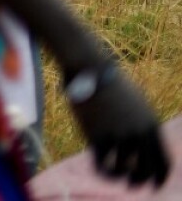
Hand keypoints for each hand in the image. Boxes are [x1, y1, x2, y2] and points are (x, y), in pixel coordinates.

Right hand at [70, 67, 170, 187]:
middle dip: (140, 180)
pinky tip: (102, 170)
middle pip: (145, 170)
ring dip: (120, 174)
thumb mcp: (136, 102)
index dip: (160, 177)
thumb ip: (142, 123)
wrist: (90, 69)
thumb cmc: (112, 83)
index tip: (154, 184)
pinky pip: (103, 165)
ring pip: (123, 169)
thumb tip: (141, 143)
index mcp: (151, 125)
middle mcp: (137, 133)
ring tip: (115, 172)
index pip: (163, 161)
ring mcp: (117, 134)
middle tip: (132, 183)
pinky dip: (104, 172)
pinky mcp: (96, 135)